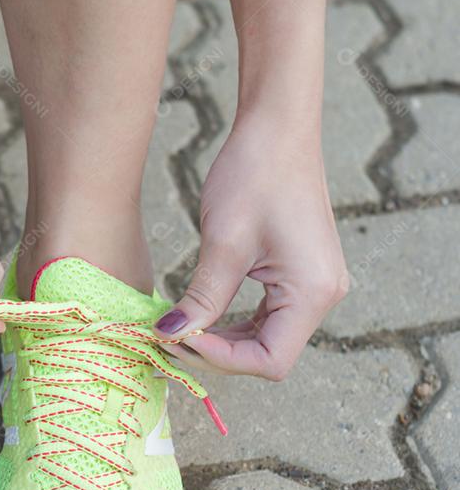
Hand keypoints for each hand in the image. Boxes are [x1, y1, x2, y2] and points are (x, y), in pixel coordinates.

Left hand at [154, 117, 347, 379]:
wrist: (276, 129)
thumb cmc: (254, 175)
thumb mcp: (223, 243)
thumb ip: (202, 298)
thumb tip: (170, 337)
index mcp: (312, 292)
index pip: (269, 361)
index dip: (220, 359)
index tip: (178, 339)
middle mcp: (322, 295)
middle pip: (268, 355)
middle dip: (215, 353)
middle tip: (166, 339)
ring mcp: (313, 286)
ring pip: (264, 339)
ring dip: (220, 340)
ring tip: (175, 330)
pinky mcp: (298, 276)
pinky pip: (264, 316)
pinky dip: (230, 322)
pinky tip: (197, 314)